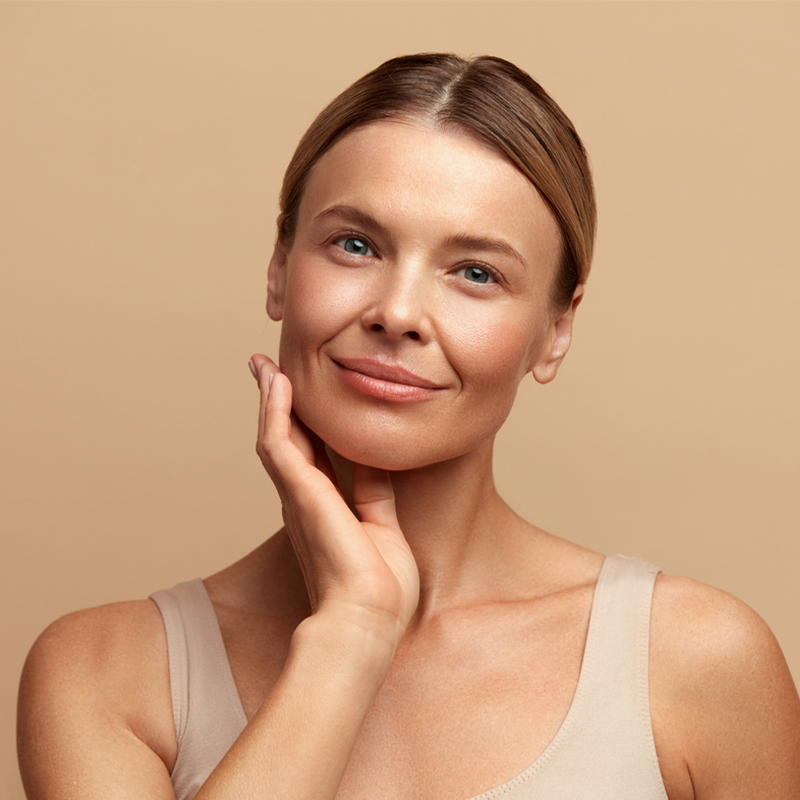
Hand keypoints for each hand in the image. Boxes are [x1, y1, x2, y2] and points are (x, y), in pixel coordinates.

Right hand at [249, 355, 419, 644]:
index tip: (302, 395)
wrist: (370, 621)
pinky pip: (279, 442)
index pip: (309, 453)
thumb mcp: (382, 525)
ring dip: (271, 399)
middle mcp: (303, 498)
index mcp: (322, 507)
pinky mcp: (300, 493)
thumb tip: (376, 459)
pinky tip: (279, 383)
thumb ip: (374, 491)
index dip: (303, 422)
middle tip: (268, 369)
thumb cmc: (380, 589)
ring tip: (266, 366)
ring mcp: (298, 495)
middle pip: (285, 439)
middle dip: (277, 404)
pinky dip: (276, 411)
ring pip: (275, 434)